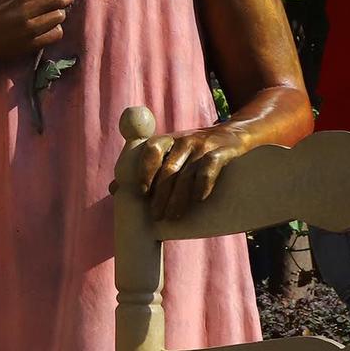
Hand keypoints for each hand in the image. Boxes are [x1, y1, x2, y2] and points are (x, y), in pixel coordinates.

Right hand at [0, 0, 95, 63]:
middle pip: (61, 0)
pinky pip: (56, 35)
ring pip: (60, 18)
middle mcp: (27, 12)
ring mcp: (30, 30)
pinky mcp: (32, 45)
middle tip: (62, 0)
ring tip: (44, 17)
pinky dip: (54, 31)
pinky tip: (43, 31)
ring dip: (57, 16)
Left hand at [133, 125, 247, 221]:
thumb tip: (114, 189)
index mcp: (167, 140)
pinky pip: (210, 167)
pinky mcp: (223, 152)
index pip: (151, 150)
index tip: (142, 192)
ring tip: (173, 216)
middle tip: (156, 215)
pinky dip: (203, 184)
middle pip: (169, 169)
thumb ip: (144, 168)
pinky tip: (199, 199)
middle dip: (161, 194)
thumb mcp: (169, 153)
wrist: (235, 135)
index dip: (145, 170)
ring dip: (179, 197)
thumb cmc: (193, 150)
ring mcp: (204, 145)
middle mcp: (184, 140)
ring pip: (187, 173)